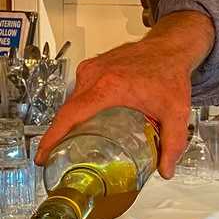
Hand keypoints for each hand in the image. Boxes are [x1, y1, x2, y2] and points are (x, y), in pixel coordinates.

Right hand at [35, 12, 214, 178]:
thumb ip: (174, 144)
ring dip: (68, 122)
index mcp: (108, 87)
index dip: (53, 137)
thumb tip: (166, 171)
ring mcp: (91, 69)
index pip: (70, 115)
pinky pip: (78, 91)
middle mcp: (94, 75)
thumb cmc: (170, 72)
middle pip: (66, 111)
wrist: (170, 47)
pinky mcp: (92, 67)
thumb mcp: (175, 112)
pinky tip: (82, 123)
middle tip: (55, 158)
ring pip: (71, 101)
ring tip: (67, 144)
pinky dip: (77, 108)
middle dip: (58, 136)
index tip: (43, 154)